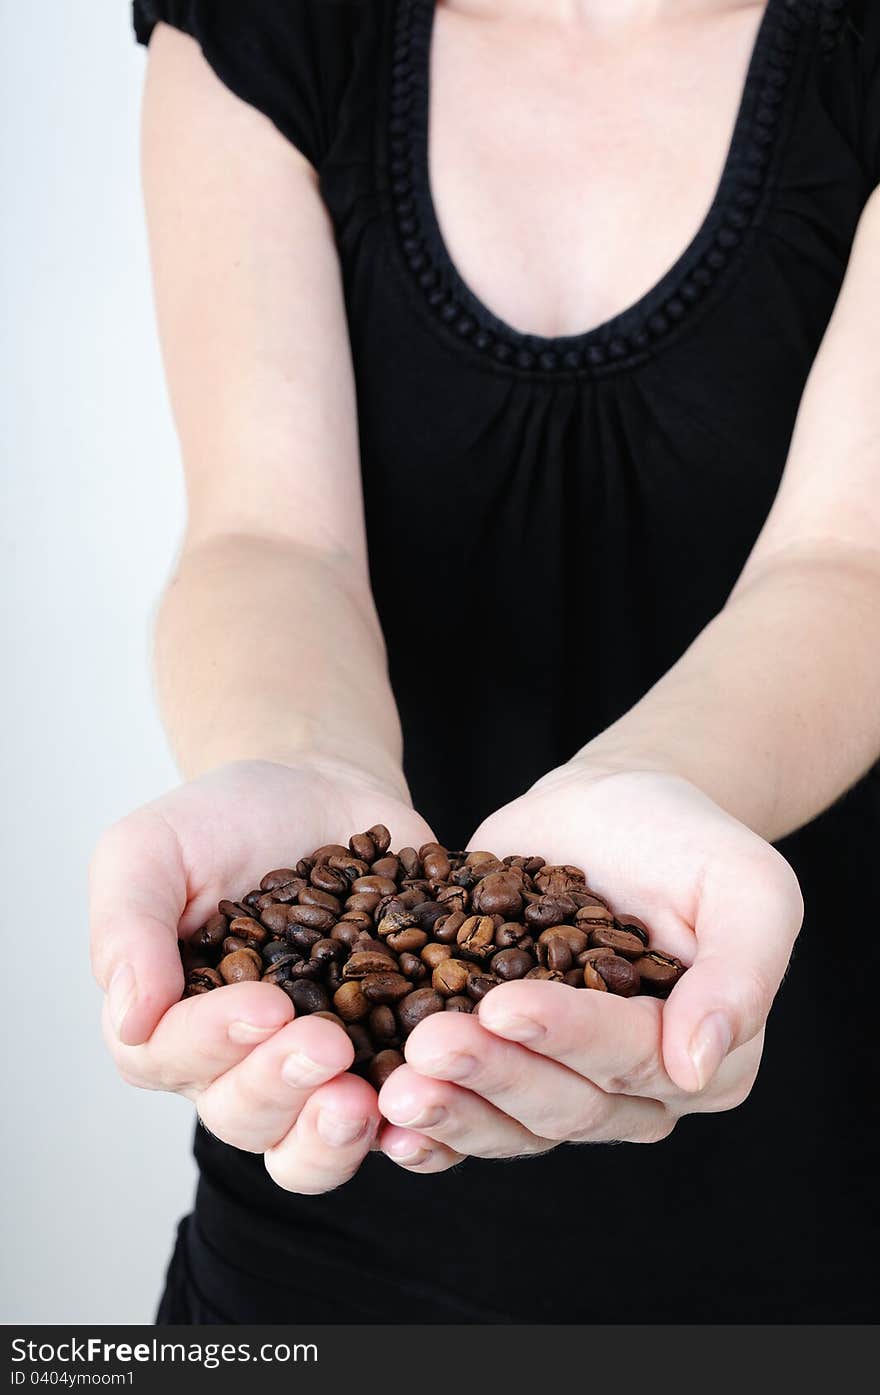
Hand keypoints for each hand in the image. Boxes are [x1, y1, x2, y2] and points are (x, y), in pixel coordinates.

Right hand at [89, 757, 435, 1192]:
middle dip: (283, 1088)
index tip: (264, 1005)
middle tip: (329, 1046)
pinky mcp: (385, 1059)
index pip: (170, 1058)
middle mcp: (236, 1064)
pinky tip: (432, 1100)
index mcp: (167, 1020)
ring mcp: (316, 1071)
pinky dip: (413, 1125)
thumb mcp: (151, 849)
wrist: (316, 791)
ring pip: (310, 1149)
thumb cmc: (221, 822)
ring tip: (366, 1100)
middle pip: (244, 1116)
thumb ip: (128, 926)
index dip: (213, 1043)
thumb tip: (129, 1018)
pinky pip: (397, 1120)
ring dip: (334, 1137)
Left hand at [376, 765, 802, 1171]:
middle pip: (564, 1103)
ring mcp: (563, 1082)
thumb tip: (698, 1064)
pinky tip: (380, 1119)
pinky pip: (469, 1113)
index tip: (504, 1004)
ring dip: (451, 1109)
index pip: (633, 1059)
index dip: (569, 1036)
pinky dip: (429, 1125)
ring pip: (510, 1123)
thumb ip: (742, 969)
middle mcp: (635, 1089)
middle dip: (494, 1075)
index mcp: (707, 1059)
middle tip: (427, 1044)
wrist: (610, 809)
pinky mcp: (505, 1066)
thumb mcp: (747, 883)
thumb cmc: (688, 838)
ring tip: (393, 1088)